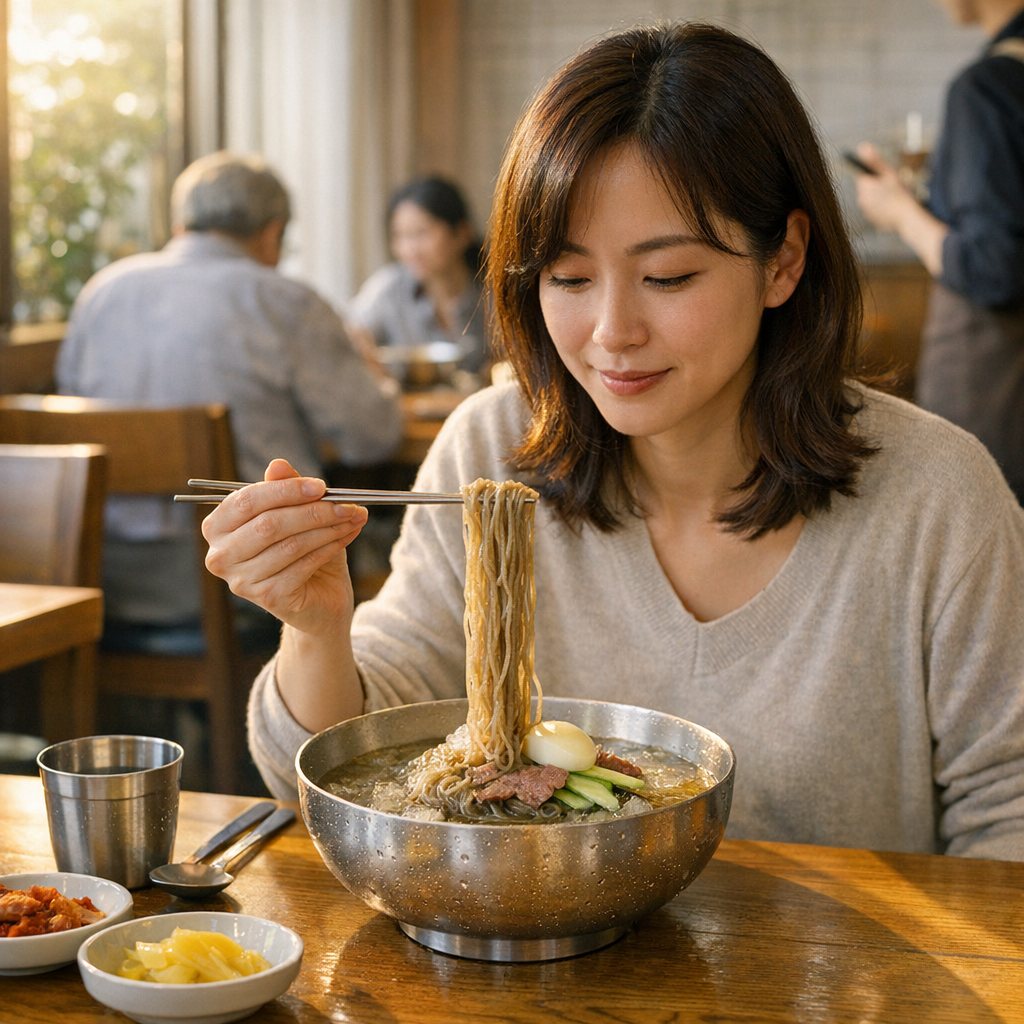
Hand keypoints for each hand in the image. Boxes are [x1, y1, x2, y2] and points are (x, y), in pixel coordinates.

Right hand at [202, 458, 368, 637]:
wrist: (319, 599)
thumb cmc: (303, 551)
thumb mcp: (296, 514)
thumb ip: (284, 490)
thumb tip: (278, 465)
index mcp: (218, 527)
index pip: (247, 501)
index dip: (285, 490)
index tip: (320, 486)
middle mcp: (221, 556)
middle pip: (269, 524)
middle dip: (313, 511)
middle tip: (346, 504)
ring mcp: (241, 581)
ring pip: (290, 544)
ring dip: (328, 528)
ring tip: (354, 517)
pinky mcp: (267, 597)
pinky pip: (303, 565)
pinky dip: (330, 547)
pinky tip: (346, 536)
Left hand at [852, 143, 917, 232]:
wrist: (906, 217)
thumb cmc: (899, 194)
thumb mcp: (889, 174)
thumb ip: (874, 161)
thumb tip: (862, 147)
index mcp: (864, 187)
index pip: (862, 176)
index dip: (873, 174)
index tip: (882, 176)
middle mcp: (862, 200)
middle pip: (868, 187)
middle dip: (878, 185)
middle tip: (892, 186)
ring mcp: (866, 211)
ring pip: (872, 198)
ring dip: (880, 196)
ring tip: (894, 196)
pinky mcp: (872, 219)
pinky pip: (876, 209)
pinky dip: (883, 207)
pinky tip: (892, 206)